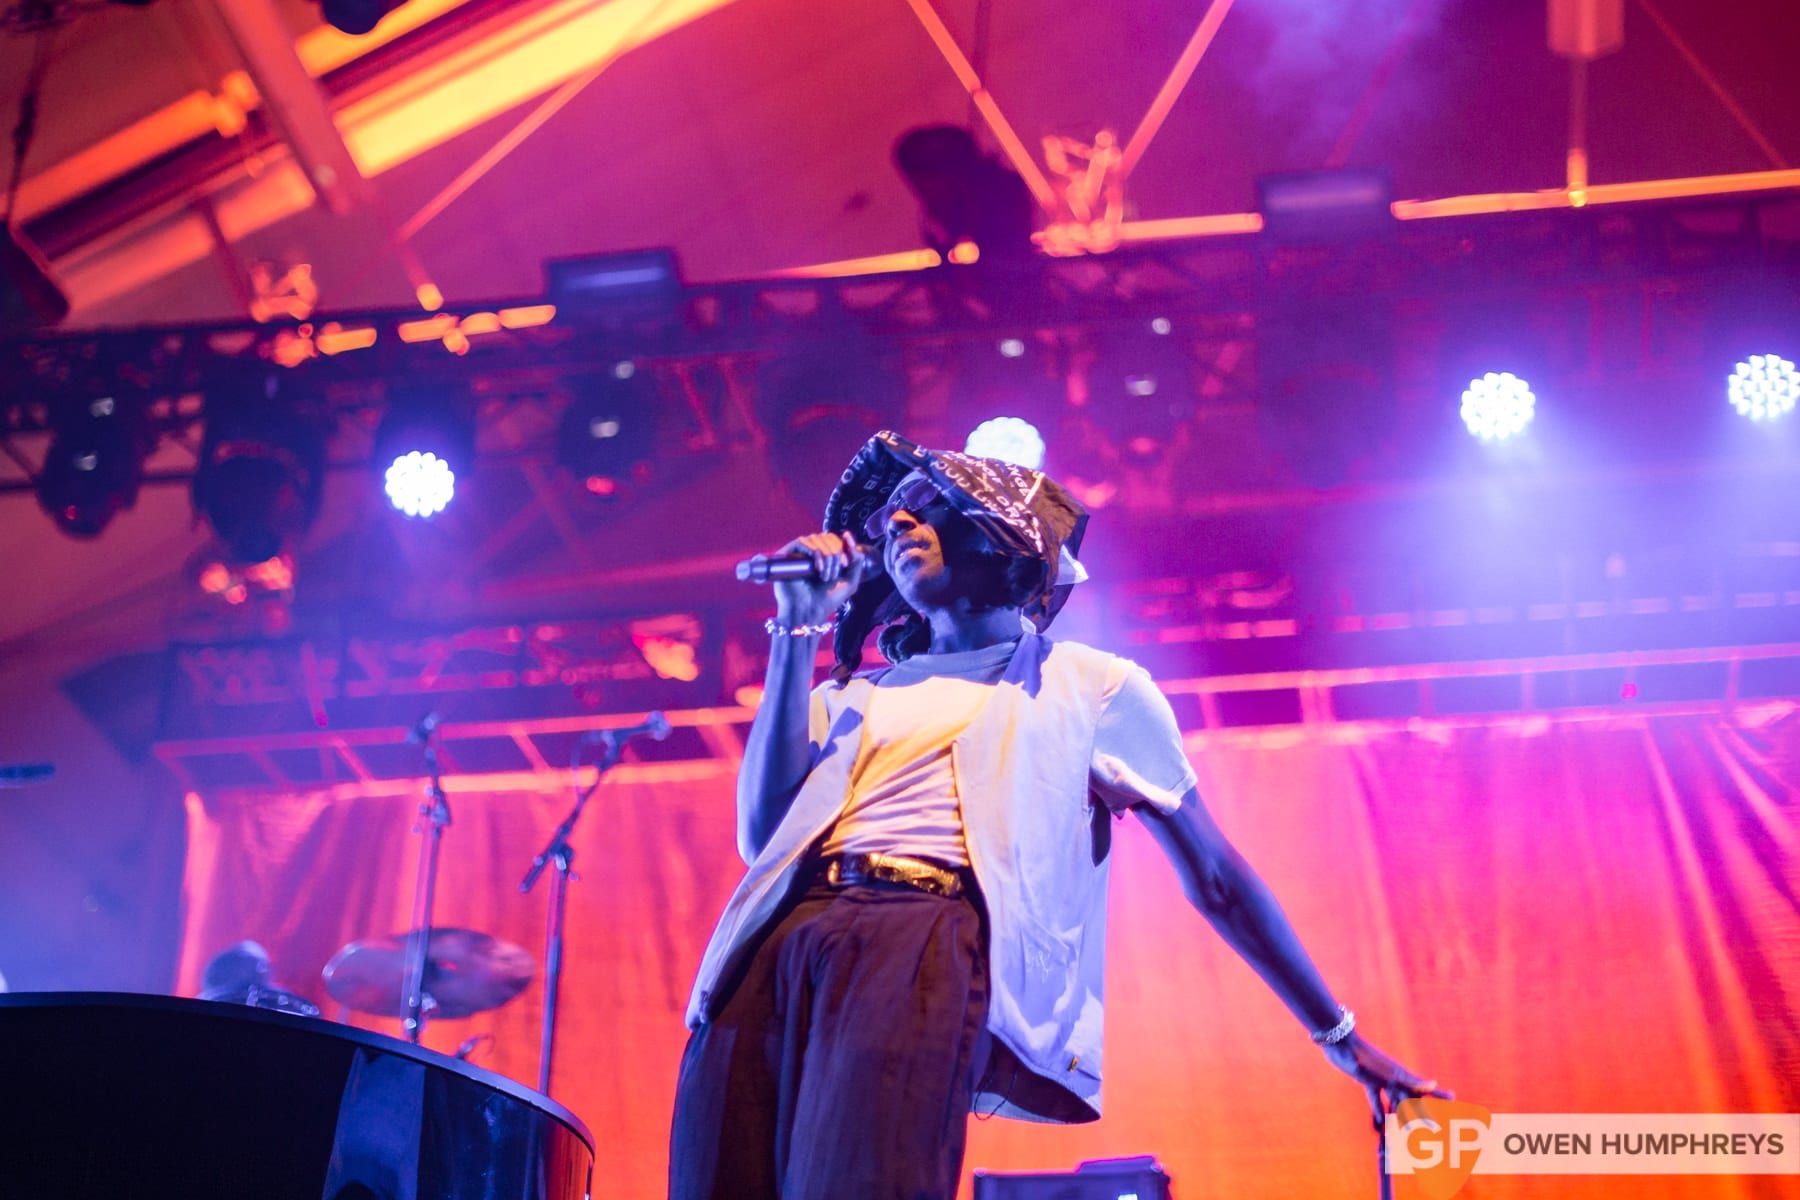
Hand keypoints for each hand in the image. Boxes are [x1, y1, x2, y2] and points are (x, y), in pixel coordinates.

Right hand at [773, 531, 867, 624]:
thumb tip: (847, 535)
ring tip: (825, 576)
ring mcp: (798, 554)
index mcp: (824, 557)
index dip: (843, 547)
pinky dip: (815, 553)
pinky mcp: (786, 556)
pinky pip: (802, 542)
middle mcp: (810, 553)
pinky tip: (817, 569)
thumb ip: (856, 560)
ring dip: (826, 556)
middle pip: (827, 537)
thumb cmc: (827, 600)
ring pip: (816, 538)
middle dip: (835, 554)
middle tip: (834, 574)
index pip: (835, 539)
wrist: (809, 613)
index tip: (845, 564)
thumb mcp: (850, 581)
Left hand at [1322, 1032, 1450, 1125]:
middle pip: (1407, 1100)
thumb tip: (1433, 1084)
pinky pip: (1375, 1100)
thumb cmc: (1362, 1054)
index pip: (1422, 1089)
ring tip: (1399, 1136)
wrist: (1338, 1041)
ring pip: (1391, 1103)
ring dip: (1394, 1118)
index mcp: (1399, 1075)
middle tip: (1430, 1127)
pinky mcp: (1367, 1081)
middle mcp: (1392, 1078)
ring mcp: (1380, 1079)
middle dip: (1417, 1114)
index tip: (1453, 1096)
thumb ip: (1409, 1080)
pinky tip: (1376, 1128)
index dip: (1438, 1093)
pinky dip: (1376, 1114)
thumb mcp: (1383, 1071)